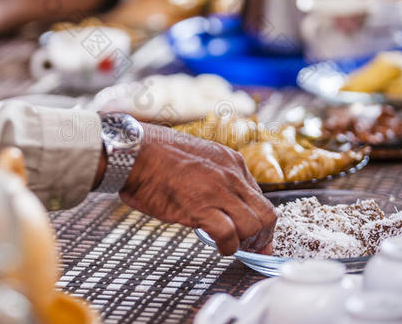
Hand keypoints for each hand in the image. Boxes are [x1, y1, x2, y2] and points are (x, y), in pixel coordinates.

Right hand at [118, 123, 276, 255]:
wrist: (135, 152)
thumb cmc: (157, 156)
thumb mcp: (199, 158)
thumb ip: (216, 178)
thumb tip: (222, 202)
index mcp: (231, 162)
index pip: (260, 197)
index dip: (261, 220)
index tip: (257, 234)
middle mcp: (231, 175)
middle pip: (267, 213)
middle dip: (263, 236)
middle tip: (253, 248)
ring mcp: (217, 191)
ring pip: (254, 225)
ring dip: (247, 243)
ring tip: (234, 247)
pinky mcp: (200, 207)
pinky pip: (229, 234)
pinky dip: (229, 247)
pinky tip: (221, 248)